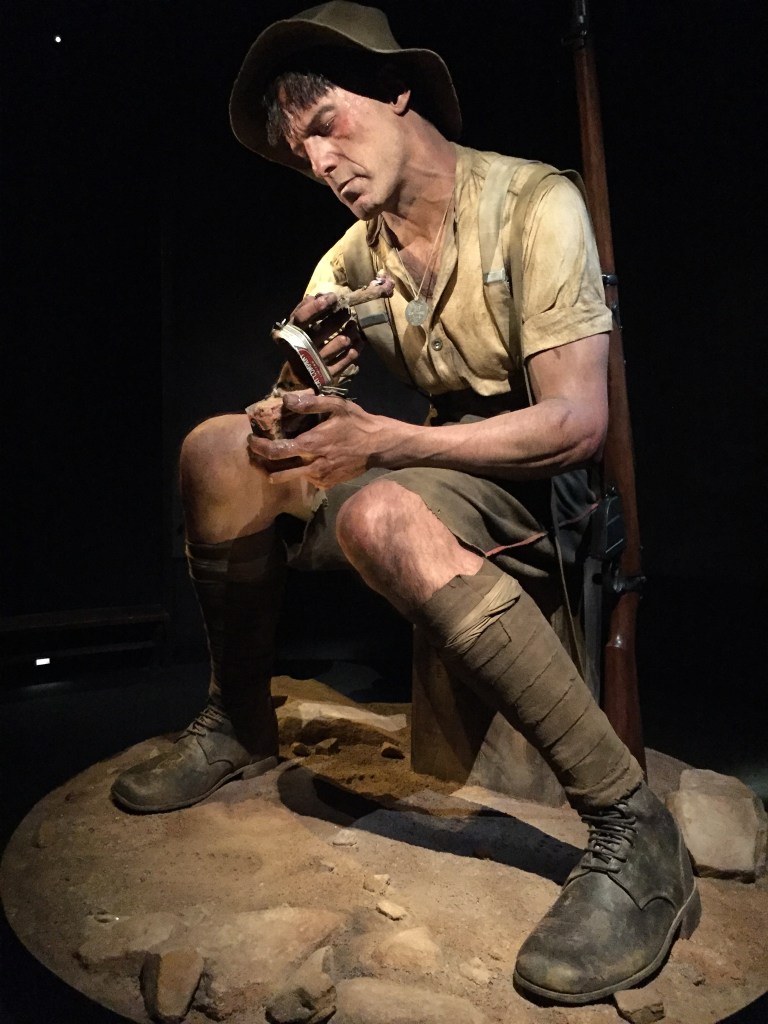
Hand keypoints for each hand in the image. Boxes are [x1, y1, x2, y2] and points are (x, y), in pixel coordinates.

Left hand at [246, 391, 383, 487]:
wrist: (379, 446)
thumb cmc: (357, 423)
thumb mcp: (336, 406)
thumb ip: (310, 403)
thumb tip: (286, 399)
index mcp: (311, 444)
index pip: (276, 451)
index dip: (259, 447)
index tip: (251, 440)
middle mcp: (312, 465)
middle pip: (276, 472)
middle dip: (261, 464)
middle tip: (254, 455)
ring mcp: (320, 477)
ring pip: (290, 477)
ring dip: (278, 469)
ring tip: (273, 457)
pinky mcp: (327, 484)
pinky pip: (305, 479)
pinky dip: (298, 472)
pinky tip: (299, 461)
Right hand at [289, 292, 363, 379]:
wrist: (296, 379)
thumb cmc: (299, 346)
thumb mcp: (296, 329)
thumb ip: (305, 312)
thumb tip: (316, 296)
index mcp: (292, 335)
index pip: (302, 318)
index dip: (317, 307)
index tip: (333, 297)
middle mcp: (302, 349)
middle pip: (324, 330)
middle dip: (339, 318)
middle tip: (348, 311)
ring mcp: (315, 363)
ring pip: (338, 344)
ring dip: (349, 333)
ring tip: (354, 326)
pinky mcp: (326, 375)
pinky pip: (345, 361)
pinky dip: (354, 350)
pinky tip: (359, 342)